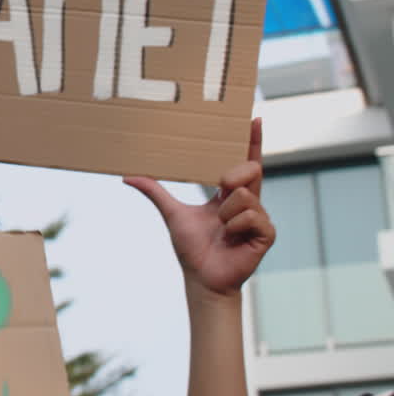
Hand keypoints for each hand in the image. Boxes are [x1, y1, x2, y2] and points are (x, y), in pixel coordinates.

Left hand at [123, 119, 273, 297]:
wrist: (202, 277)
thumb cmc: (191, 247)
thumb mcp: (172, 213)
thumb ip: (155, 191)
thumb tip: (128, 176)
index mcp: (230, 193)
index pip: (244, 161)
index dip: (250, 140)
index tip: (253, 117)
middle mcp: (248, 201)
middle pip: (248, 169)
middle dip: (231, 176)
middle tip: (219, 188)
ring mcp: (260, 217)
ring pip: (242, 195)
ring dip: (224, 214)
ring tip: (221, 229)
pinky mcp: (267, 233)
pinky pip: (250, 216)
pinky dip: (234, 226)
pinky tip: (232, 238)